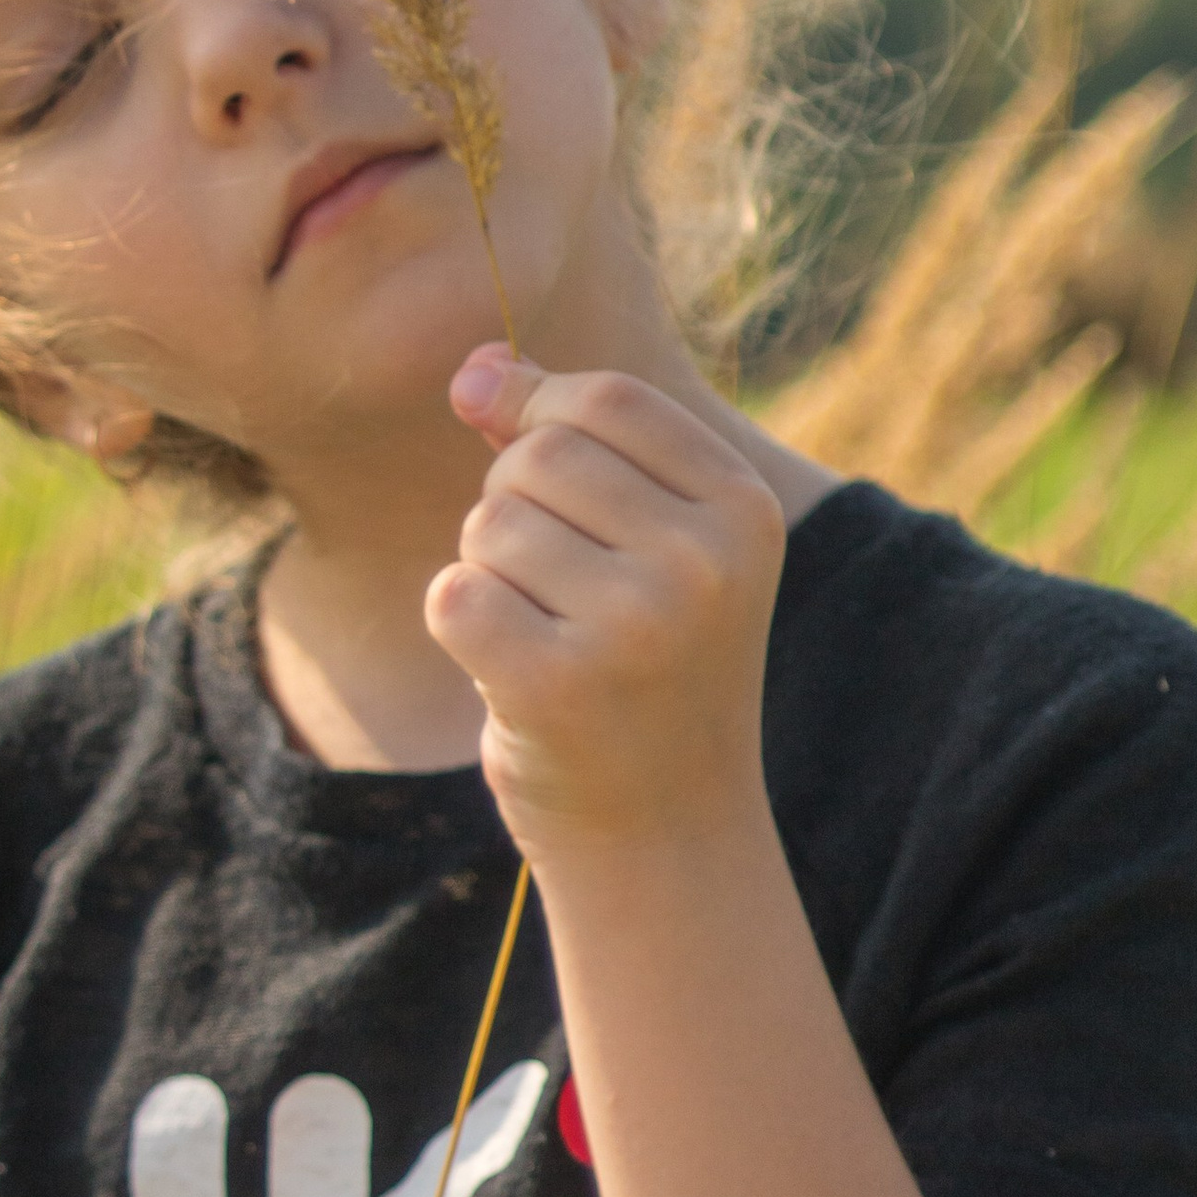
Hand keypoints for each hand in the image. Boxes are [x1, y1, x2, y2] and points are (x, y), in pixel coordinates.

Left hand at [429, 345, 785, 858]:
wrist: (663, 829)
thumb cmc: (644, 665)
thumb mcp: (641, 539)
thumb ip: (563, 437)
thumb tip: (473, 367)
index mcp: (744, 510)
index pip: (607, 399)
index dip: (540, 414)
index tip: (529, 466)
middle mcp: (702, 563)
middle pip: (538, 454)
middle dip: (513, 503)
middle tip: (555, 586)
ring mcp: (633, 626)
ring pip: (487, 524)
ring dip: (488, 571)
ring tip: (544, 632)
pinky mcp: (555, 685)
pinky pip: (453, 595)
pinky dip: (460, 626)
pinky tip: (510, 670)